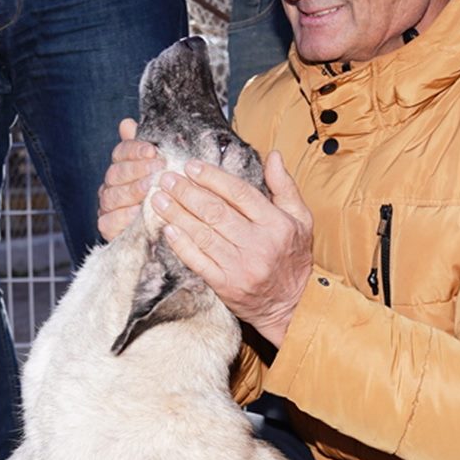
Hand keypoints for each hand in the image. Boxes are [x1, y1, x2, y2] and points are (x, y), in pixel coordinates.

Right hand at [96, 118, 161, 241]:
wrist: (167, 231)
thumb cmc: (166, 195)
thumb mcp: (162, 169)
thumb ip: (146, 146)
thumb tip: (126, 123)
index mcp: (122, 167)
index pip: (121, 153)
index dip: (135, 150)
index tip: (153, 150)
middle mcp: (112, 186)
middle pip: (116, 173)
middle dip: (137, 169)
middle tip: (157, 167)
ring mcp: (108, 208)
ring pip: (112, 196)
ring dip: (132, 191)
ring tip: (150, 189)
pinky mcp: (108, 229)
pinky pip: (109, 221)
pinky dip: (123, 217)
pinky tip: (138, 212)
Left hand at [149, 149, 313, 345]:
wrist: (293, 304)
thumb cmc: (293, 257)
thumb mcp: (300, 219)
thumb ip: (285, 186)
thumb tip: (274, 155)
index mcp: (276, 224)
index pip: (239, 193)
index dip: (212, 177)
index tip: (191, 166)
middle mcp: (258, 244)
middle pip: (216, 212)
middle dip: (187, 193)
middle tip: (167, 179)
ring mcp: (240, 266)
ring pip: (203, 235)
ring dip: (177, 215)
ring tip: (159, 199)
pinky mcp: (226, 286)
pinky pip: (198, 261)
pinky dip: (181, 244)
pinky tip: (167, 229)